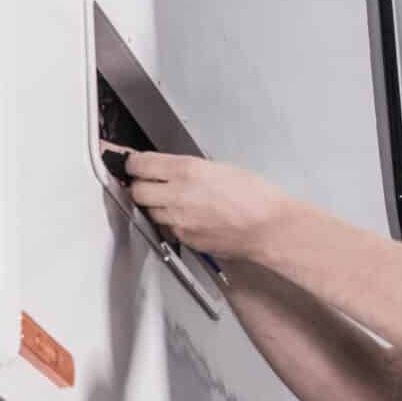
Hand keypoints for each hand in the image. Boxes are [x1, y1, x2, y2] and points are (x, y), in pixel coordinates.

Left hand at [112, 147, 296, 260]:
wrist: (269, 229)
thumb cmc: (256, 197)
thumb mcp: (221, 168)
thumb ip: (190, 169)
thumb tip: (169, 170)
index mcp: (188, 170)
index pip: (141, 165)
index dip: (133, 163)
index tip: (132, 163)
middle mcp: (178, 195)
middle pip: (137, 190)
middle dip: (139, 185)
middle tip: (146, 181)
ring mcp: (179, 220)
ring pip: (148, 211)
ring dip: (153, 204)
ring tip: (170, 199)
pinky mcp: (184, 238)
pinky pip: (165, 228)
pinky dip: (169, 221)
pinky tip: (185, 216)